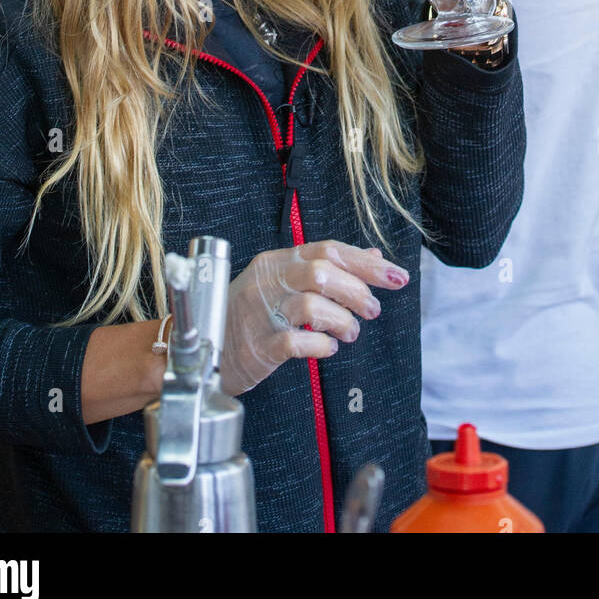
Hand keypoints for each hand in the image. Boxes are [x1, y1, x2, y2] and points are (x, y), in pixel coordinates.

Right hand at [221, 240, 409, 396]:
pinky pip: (296, 343)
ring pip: (311, 305)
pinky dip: (320, 345)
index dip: (365, 262)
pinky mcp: (258, 347)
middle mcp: (268, 282)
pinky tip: (327, 348)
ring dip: (342, 320)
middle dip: (357, 291)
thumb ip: (326, 268)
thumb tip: (372, 258)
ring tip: (350, 332)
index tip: (396, 276)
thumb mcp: (283, 281)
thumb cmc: (248, 313)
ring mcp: (261, 314)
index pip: (327, 250)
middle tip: (372, 309)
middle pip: (321, 273)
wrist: (202, 345)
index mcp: (276, 261)